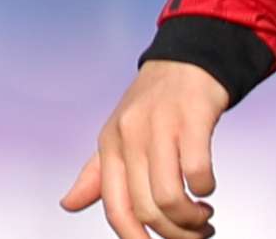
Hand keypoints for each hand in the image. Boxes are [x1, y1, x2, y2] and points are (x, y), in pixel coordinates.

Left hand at [62, 61, 228, 238]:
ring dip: (192, 219)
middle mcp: (131, 136)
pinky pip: (197, 171)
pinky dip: (205, 189)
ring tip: (204, 217)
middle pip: (147, 209)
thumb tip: (67, 204)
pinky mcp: (193, 116)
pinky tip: (208, 187)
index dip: (134, 238)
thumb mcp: (120, 133)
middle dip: (175, 233)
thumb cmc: (156, 100)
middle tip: (195, 233)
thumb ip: (97, 173)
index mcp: (110, 144)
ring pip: (170, 197)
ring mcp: (162, 125)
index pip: (115, 208)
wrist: (191, 55)